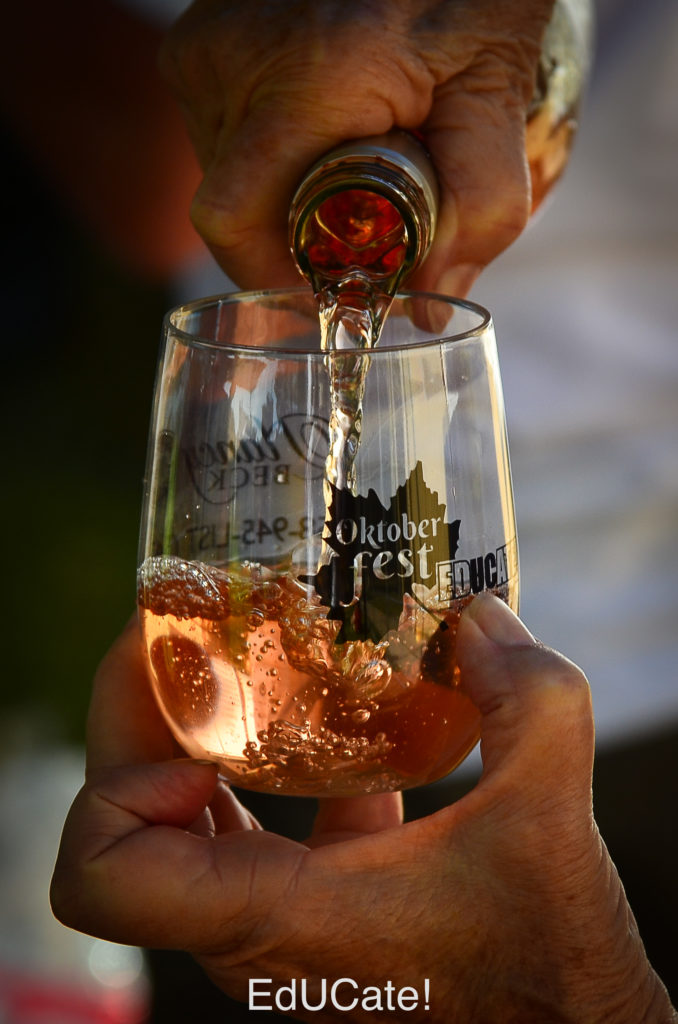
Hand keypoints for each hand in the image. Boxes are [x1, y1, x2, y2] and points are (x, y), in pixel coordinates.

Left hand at [51, 595, 674, 1021]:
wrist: (565, 1023)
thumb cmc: (548, 951)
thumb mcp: (548, 808)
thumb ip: (527, 699)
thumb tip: (478, 615)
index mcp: (274, 913)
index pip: (103, 876)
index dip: (115, 780)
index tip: (195, 708)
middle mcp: (246, 926)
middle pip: (122, 819)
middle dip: (141, 709)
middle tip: (182, 621)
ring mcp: (266, 919)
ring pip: (170, 822)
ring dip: (183, 729)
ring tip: (226, 647)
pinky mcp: (300, 904)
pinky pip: (231, 828)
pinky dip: (242, 763)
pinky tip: (307, 711)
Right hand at [158, 0, 556, 293]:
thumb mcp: (497, 88)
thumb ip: (482, 205)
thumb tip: (429, 309)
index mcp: (306, 81)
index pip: (233, 220)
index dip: (267, 276)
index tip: (317, 292)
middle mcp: (234, 59)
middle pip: (232, 205)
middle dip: (288, 236)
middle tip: (353, 225)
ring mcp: (207, 42)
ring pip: (220, 171)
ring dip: (276, 191)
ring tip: (340, 160)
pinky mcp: (198, 33)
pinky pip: (217, 128)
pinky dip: (265, 149)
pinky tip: (317, 126)